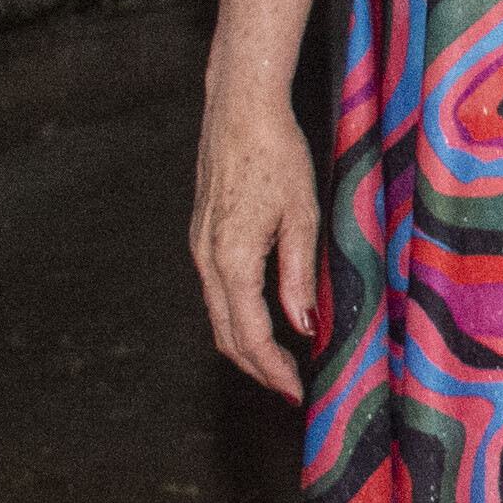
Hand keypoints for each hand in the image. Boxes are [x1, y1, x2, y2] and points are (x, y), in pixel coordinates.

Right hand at [191, 83, 322, 399]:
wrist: (239, 110)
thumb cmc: (277, 154)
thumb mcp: (301, 215)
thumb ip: (298, 274)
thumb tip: (303, 326)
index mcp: (232, 258)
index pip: (249, 334)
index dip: (273, 369)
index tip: (297, 392)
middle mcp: (207, 259)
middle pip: (225, 334)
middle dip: (257, 367)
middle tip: (291, 388)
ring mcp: (200, 248)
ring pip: (218, 315)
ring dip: (246, 344)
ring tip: (282, 363)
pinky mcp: (203, 236)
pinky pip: (218, 291)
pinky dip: (238, 316)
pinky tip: (264, 318)